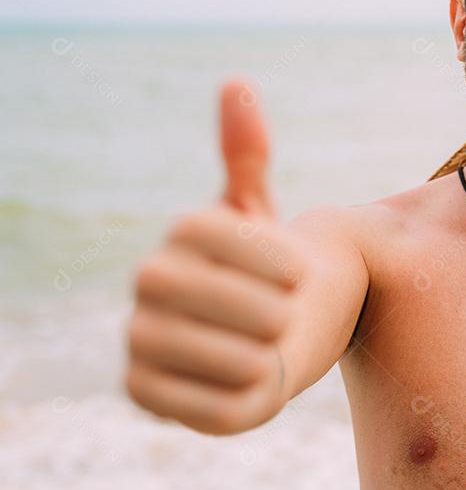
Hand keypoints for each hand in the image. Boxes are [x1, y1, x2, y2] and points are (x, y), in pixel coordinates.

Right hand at [125, 78, 310, 434]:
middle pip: (200, 292)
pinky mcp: (146, 395)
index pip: (209, 232)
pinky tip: (256, 380)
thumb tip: (235, 83)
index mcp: (179, 235)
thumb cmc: (267, 268)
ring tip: (277, 347)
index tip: (301, 271)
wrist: (266, 334)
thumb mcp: (260, 212)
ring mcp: (141, 342)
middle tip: (291, 315)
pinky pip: (201, 407)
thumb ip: (247, 154)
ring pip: (197, 350)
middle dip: (262, 307)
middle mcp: (147, 284)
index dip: (265, 254)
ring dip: (258, 352)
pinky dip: (242, 397)